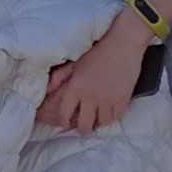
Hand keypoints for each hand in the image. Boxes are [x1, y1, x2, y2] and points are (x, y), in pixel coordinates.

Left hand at [32, 15, 145, 134]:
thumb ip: (59, 77)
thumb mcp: (74, 62)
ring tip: (98, 118)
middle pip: (84, 125)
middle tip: (83, 126)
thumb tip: (47, 91)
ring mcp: (108, 100)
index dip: (63, 122)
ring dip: (99, 122)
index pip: (64, 114)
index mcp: (76, 87)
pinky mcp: (123, 100)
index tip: (65, 122)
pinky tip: (109, 111)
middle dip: (82, 128)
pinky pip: (117, 117)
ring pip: (102, 123)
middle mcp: (90, 96)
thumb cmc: (97, 51)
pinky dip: (112, 116)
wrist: (123, 43)